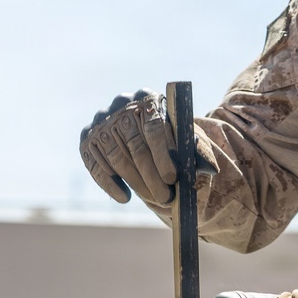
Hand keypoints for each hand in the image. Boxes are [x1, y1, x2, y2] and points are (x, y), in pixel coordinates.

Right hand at [80, 90, 217, 205]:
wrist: (145, 133)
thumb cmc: (172, 138)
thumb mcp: (187, 140)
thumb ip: (198, 151)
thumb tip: (210, 168)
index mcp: (149, 98)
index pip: (154, 128)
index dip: (163, 156)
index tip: (173, 179)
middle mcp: (121, 104)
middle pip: (135, 146)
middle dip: (152, 176)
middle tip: (166, 197)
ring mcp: (101, 120)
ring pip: (117, 157)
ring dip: (136, 183)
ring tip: (154, 199)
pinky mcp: (87, 138)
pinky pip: (95, 165)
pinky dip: (110, 185)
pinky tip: (125, 198)